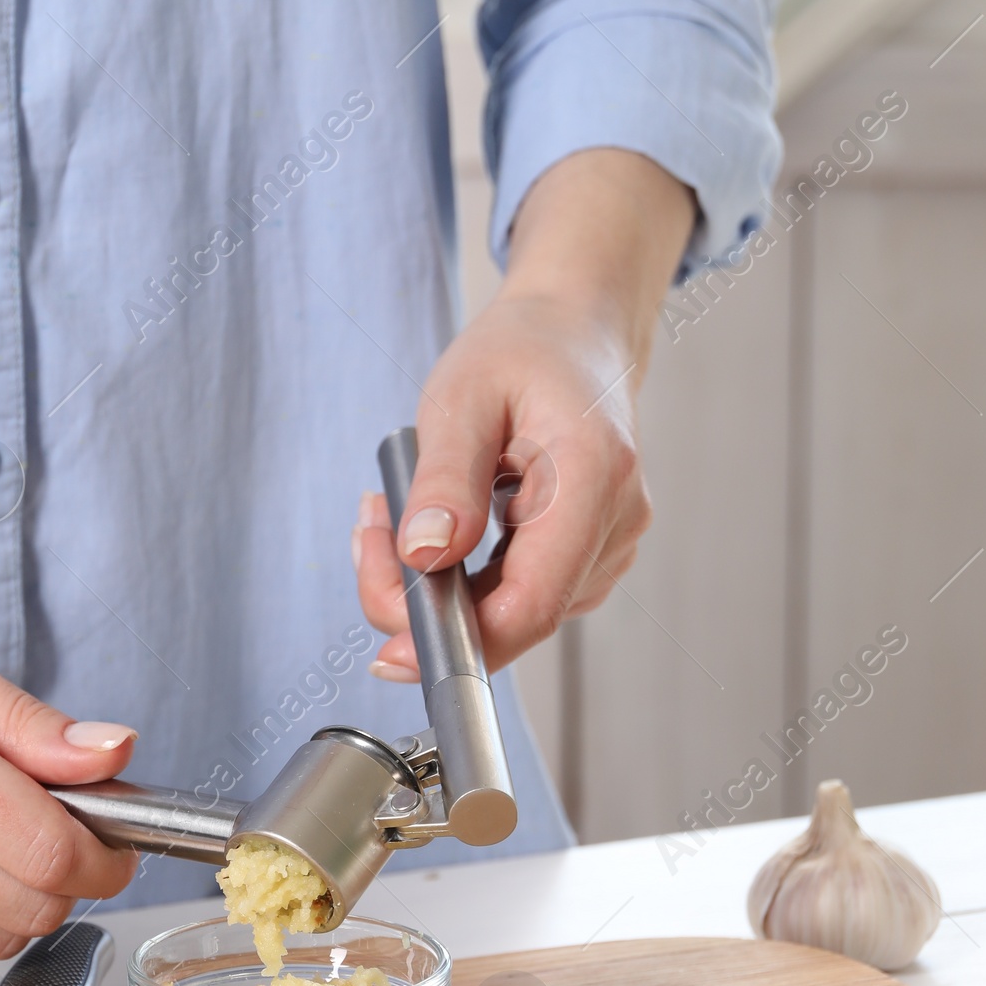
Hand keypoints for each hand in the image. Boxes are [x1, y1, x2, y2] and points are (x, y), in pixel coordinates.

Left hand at [354, 148, 693, 677]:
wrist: (574, 333)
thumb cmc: (521, 351)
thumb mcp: (461, 396)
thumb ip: (444, 479)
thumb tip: (424, 556)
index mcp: (595, 475)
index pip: (531, 603)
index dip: (459, 643)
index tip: (388, 653)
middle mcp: (616, 523)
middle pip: (512, 616)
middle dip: (423, 597)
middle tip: (369, 531)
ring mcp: (609, 546)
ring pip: (508, 612)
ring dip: (438, 584)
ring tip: (396, 510)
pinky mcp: (589, 557)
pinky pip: (515, 595)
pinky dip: (464, 577)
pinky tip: (438, 526)